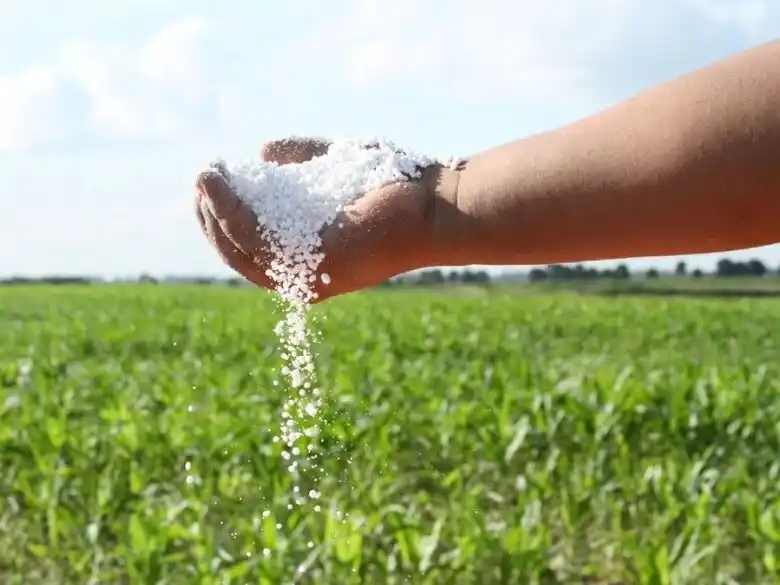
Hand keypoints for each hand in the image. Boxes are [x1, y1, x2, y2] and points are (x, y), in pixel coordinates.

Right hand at [194, 137, 443, 302]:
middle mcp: (305, 275)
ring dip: (212, 212)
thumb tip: (262, 152)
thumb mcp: (333, 167)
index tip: (213, 185)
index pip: (254, 248)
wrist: (435, 204)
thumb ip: (300, 160)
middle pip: (239, 253)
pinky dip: (226, 209)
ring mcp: (307, 276)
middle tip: (201, 182)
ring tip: (203, 177)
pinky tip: (215, 182)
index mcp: (310, 259)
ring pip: (239, 248)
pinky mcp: (310, 266)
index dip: (225, 218)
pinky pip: (253, 238)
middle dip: (211, 219)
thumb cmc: (393, 185)